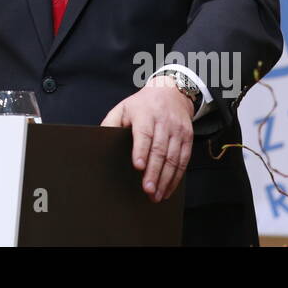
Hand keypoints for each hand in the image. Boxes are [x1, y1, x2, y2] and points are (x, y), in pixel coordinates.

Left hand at [101, 75, 193, 202]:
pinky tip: (169, 188)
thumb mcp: (123, 108)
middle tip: (147, 189)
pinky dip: (177, 177)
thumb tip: (99, 140)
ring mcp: (177, 130)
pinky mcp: (188, 137)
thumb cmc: (142, 104)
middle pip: (159, 149)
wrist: (170, 92)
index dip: (141, 150)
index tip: (137, 166)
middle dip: (154, 172)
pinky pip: (184, 160)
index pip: (144, 133)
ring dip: (166, 179)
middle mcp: (163, 121)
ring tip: (157, 195)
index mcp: (145, 113)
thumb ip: (111, 123)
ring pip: (173, 157)